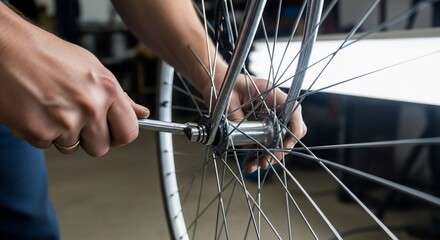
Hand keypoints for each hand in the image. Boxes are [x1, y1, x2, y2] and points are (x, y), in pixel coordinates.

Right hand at [0, 8, 148, 156]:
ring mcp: (65, 121)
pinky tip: (36, 109)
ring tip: (52, 106)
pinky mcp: (39, 131)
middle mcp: (90, 106)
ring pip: (72, 147)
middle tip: (75, 118)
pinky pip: (46, 145)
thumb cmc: (48, 55)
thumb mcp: (92, 68)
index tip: (112, 132)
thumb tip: (141, 114)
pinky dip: (40, 132)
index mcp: (107, 89)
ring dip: (62, 134)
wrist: (7, 47)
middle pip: (101, 148)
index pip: (129, 132)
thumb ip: (120, 96)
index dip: (119, 135)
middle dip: (89, 139)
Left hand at [219, 74, 306, 172]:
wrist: (217, 82)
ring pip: (278, 141)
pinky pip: (265, 144)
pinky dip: (259, 155)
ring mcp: (269, 118)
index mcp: (272, 93)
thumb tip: (245, 143)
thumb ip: (237, 120)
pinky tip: (250, 163)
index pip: (294, 111)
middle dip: (280, 149)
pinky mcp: (261, 127)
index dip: (294, 130)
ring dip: (269, 156)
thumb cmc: (224, 84)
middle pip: (290, 131)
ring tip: (255, 166)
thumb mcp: (228, 101)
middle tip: (266, 161)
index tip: (285, 145)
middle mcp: (275, 106)